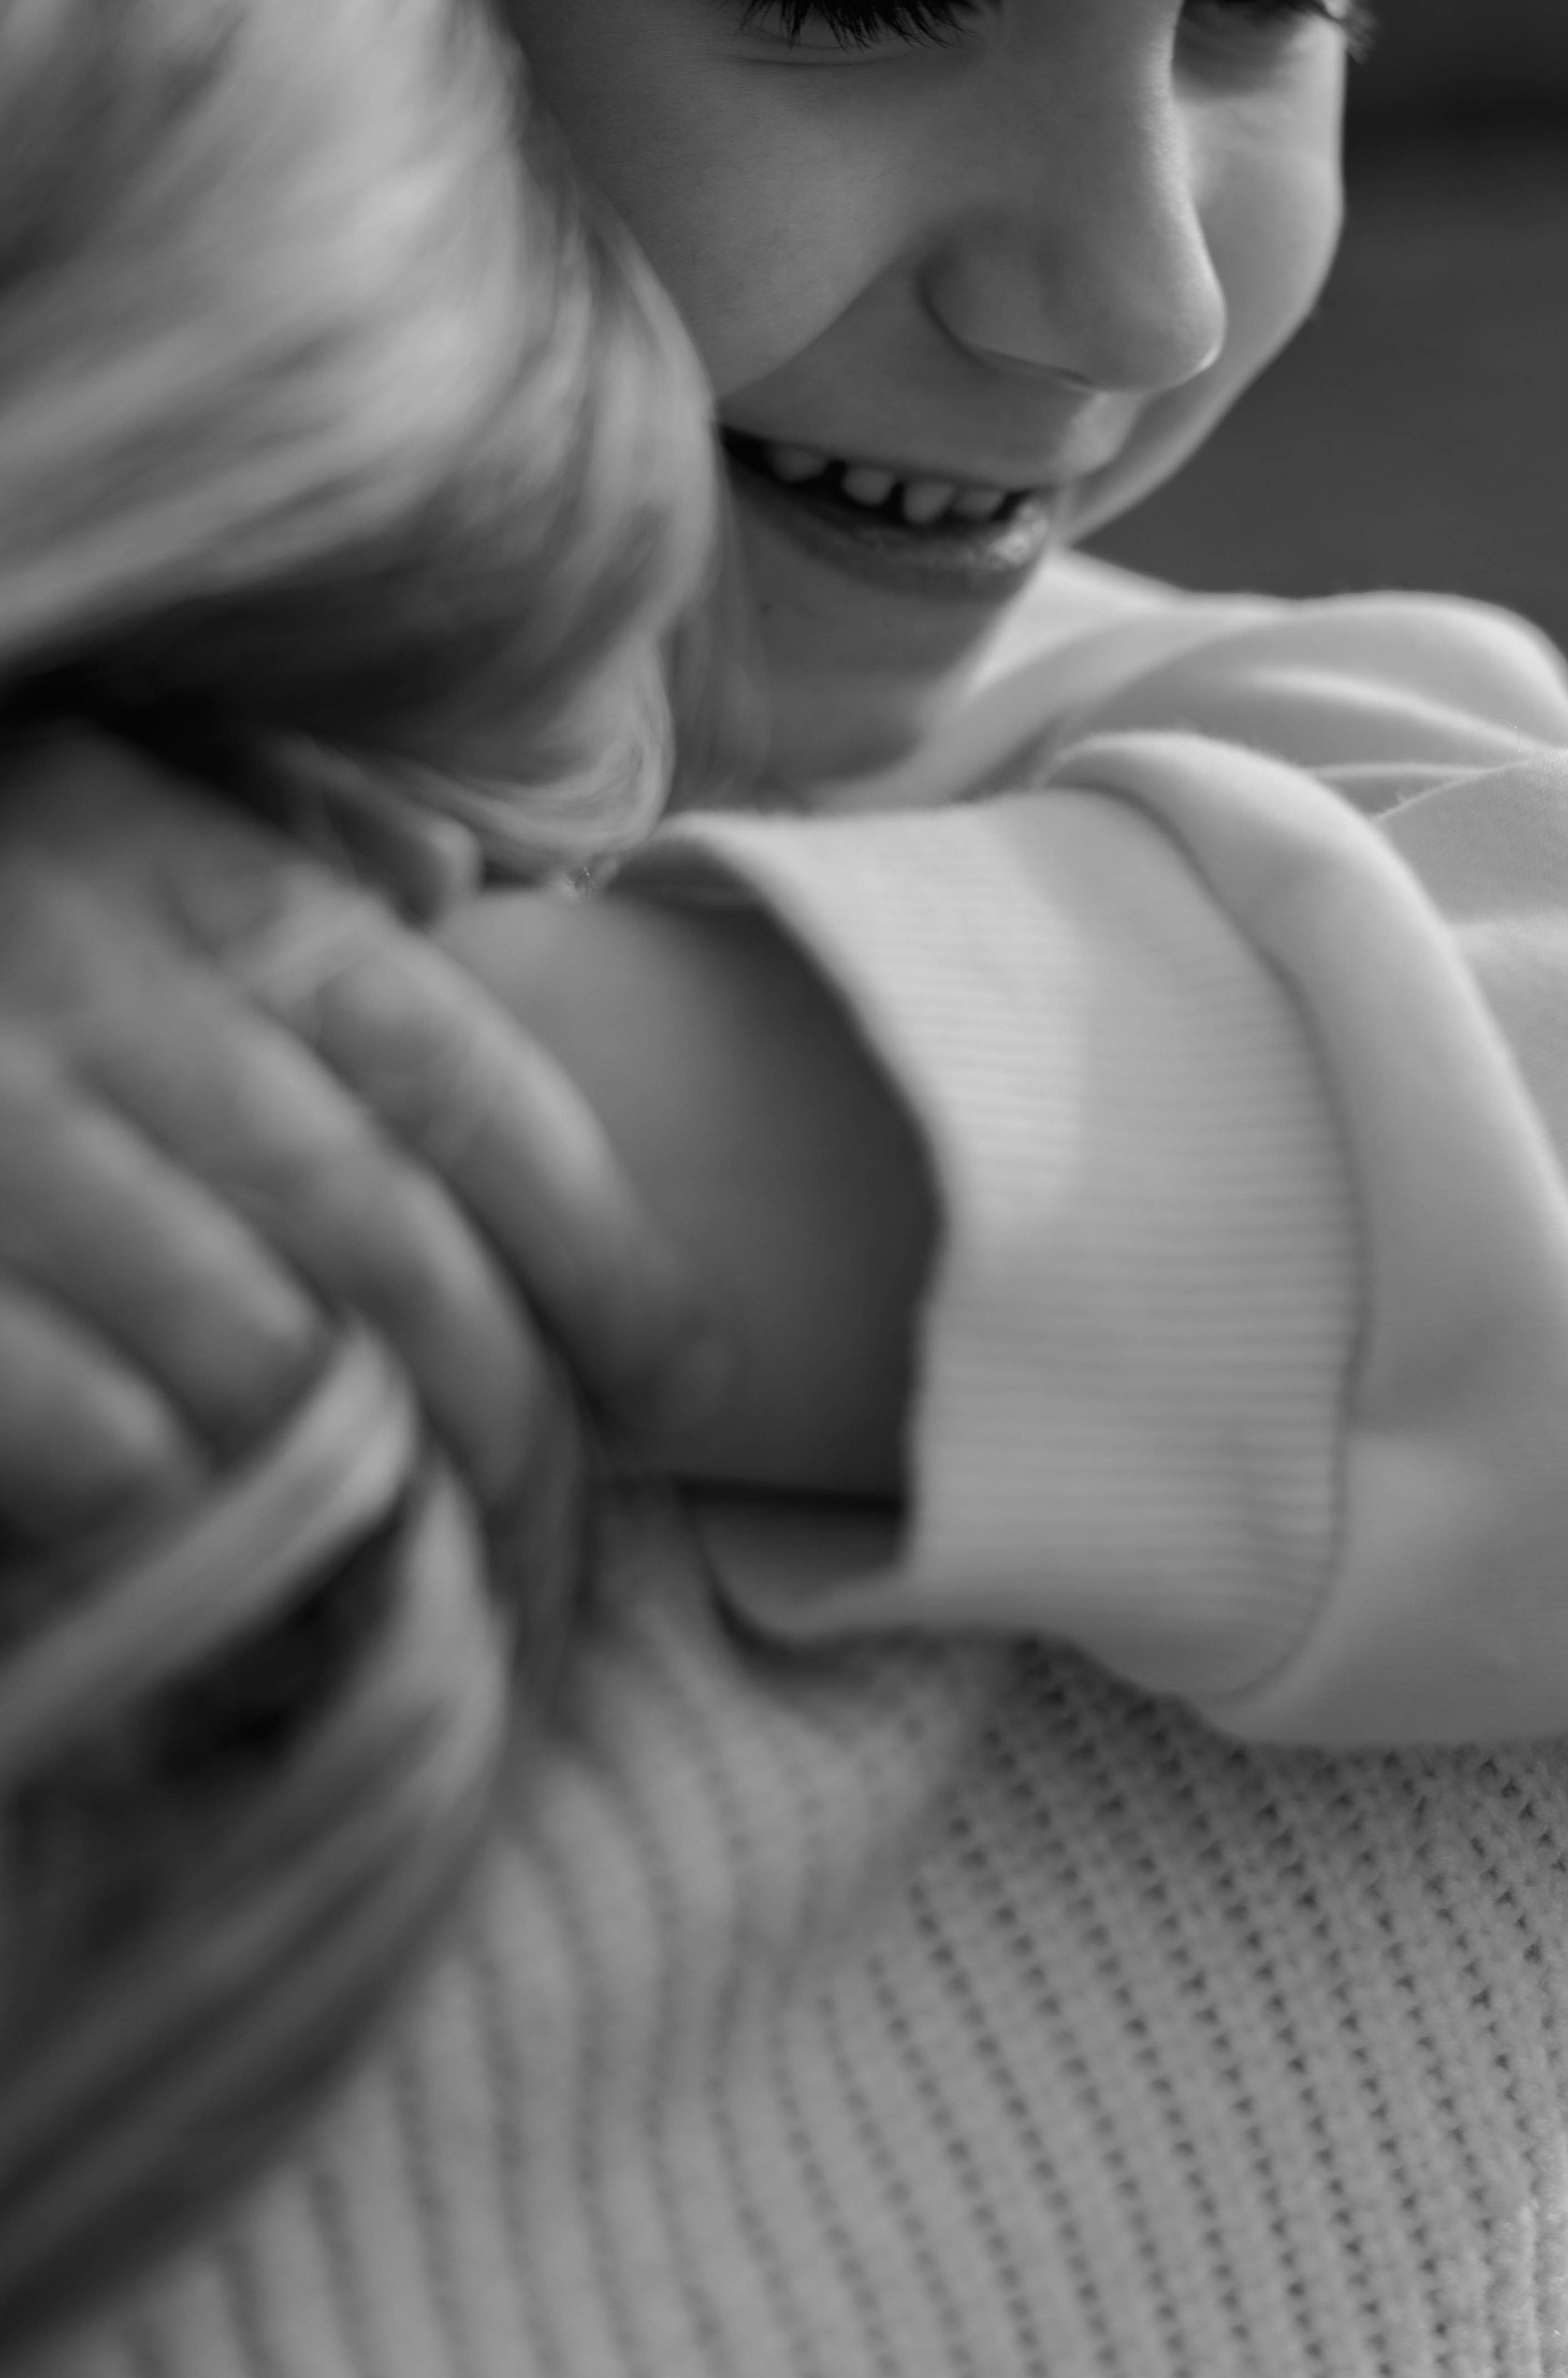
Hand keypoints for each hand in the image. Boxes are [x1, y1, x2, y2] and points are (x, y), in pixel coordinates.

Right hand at [0, 730, 723, 1557]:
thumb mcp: (116, 783)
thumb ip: (284, 831)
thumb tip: (440, 889)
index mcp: (207, 879)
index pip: (469, 1079)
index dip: (605, 1247)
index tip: (689, 1384)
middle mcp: (113, 989)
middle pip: (393, 1239)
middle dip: (509, 1411)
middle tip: (560, 1539)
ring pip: (251, 1342)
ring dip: (360, 1490)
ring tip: (428, 1594)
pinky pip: (69, 1415)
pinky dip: (162, 1498)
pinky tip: (210, 1550)